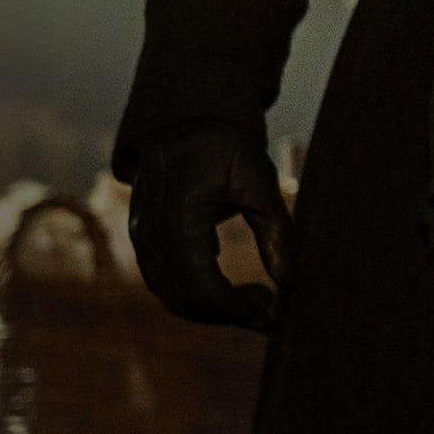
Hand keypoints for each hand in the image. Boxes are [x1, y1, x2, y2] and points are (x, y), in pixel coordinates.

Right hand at [124, 119, 290, 332]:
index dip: (239, 311)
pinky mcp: (144, 238)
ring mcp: (142, 238)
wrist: (183, 118)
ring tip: (256, 298)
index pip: (204, 289)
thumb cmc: (223, 144)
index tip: (273, 315)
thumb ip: (275, 232)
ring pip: (173, 296)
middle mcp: (151, 237)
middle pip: (187, 301)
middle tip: (271, 308)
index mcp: (177, 222)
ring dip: (213, 308)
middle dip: (230, 314)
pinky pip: (165, 282)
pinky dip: (196, 295)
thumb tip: (290, 284)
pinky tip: (230, 286)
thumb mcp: (258, 179)